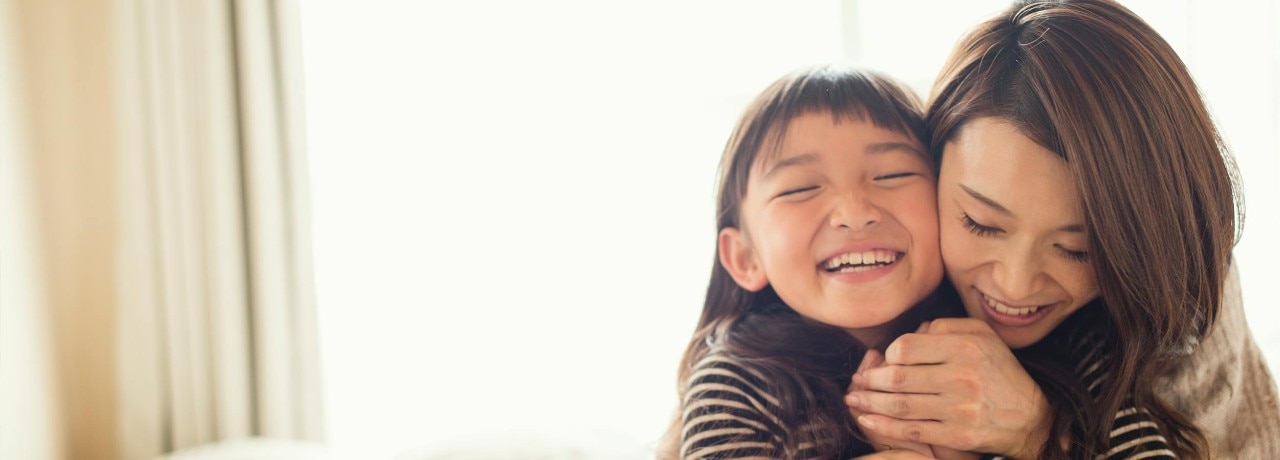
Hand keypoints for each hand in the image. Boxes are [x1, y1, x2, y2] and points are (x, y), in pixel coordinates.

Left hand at [845, 318, 1050, 458]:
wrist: (1030, 417)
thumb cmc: (999, 372)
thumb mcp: (983, 336)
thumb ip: (947, 326)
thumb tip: (915, 330)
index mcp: (965, 347)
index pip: (907, 347)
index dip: (887, 355)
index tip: (882, 362)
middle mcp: (962, 377)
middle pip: (898, 378)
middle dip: (869, 381)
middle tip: (857, 382)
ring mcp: (959, 409)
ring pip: (901, 405)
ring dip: (869, 403)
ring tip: (854, 399)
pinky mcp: (957, 435)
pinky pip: (912, 430)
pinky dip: (884, 426)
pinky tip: (867, 419)